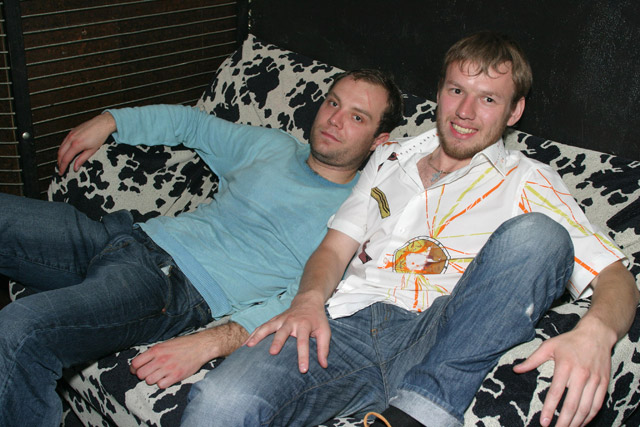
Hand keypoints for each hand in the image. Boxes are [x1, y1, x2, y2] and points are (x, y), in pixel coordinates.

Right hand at [57, 112, 115, 174]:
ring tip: (62, 163)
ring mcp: (70, 134)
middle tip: (60, 169)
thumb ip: (82, 159)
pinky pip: (63, 142)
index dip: (62, 167)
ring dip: (59, 156)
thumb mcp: (92, 150)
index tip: (61, 172)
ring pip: (60, 147)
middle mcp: (71, 139)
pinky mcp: (71, 132)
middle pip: (60, 153)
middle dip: (59, 162)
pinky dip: (62, 149)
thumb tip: (75, 167)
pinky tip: (65, 153)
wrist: (102, 123)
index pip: (66, 159)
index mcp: (76, 145)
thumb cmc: (99, 135)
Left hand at [130, 322, 248, 388]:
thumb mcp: (165, 344)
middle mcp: (160, 359)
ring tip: (159, 375)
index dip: (134, 368)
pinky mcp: (176, 376)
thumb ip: (152, 353)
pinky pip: (161, 385)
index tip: (137, 369)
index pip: (135, 363)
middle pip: (140, 374)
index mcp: (156, 350)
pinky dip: (162, 383)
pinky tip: (167, 377)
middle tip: (149, 372)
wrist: (200, 347)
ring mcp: (168, 368)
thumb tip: (139, 363)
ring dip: (153, 379)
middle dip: (143, 374)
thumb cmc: (183, 345)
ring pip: (149, 381)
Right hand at [245, 293, 329, 373]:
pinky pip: (261, 327)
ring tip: (248, 347)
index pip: (303, 342)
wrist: (308, 301)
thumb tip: (324, 365)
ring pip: (267, 327)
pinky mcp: (273, 320)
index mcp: (304, 325)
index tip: (303, 370)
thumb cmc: (317, 319)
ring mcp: (280, 320)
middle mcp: (290, 321)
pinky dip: (252, 335)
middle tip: (272, 353)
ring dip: (258, 336)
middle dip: (277, 342)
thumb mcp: (325, 331)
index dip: (303, 356)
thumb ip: (324, 348)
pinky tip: (244, 345)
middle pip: (283, 332)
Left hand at [513, 317, 615, 426]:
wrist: (596, 334)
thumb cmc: (569, 341)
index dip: (549, 409)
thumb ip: (532, 360)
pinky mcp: (604, 383)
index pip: (556, 392)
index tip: (543, 422)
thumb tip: (516, 370)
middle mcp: (581, 374)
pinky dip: (590, 416)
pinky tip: (581, 422)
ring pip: (586, 407)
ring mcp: (594, 380)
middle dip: (563, 421)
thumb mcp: (548, 346)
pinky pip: (597, 404)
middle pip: (572, 404)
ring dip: (577, 422)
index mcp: (565, 366)